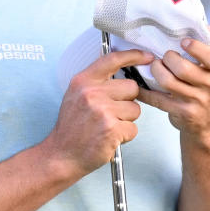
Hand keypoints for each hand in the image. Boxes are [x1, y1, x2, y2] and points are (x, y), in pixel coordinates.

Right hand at [47, 49, 152, 175]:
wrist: (61, 154)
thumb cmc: (71, 127)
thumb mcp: (75, 95)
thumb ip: (96, 81)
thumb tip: (120, 69)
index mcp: (83, 81)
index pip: (113, 59)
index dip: (134, 56)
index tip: (147, 57)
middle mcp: (92, 93)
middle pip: (132, 87)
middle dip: (128, 101)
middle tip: (111, 112)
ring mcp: (102, 111)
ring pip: (135, 109)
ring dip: (126, 120)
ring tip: (108, 126)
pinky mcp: (111, 129)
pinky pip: (133, 128)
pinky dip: (125, 136)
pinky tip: (110, 137)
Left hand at [138, 38, 209, 142]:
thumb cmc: (209, 88)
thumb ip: (208, 46)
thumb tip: (200, 20)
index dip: (195, 47)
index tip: (183, 41)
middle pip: (183, 68)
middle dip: (168, 59)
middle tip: (164, 56)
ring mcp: (198, 101)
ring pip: (168, 82)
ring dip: (156, 71)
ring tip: (155, 66)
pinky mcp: (183, 113)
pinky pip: (158, 99)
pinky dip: (145, 91)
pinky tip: (140, 85)